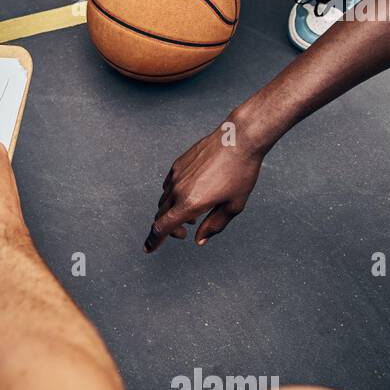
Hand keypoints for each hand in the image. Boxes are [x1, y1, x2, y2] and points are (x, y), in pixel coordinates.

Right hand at [145, 122, 264, 252]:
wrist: (238, 140)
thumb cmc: (240, 173)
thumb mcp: (233, 206)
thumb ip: (214, 225)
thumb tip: (200, 239)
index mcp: (190, 203)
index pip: (162, 227)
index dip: (154, 241)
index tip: (148, 249)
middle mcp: (178, 190)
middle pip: (161, 215)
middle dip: (169, 228)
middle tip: (184, 233)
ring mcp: (176, 175)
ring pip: (164, 199)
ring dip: (173, 210)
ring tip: (193, 212)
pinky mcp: (178, 164)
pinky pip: (168, 185)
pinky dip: (174, 195)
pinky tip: (191, 193)